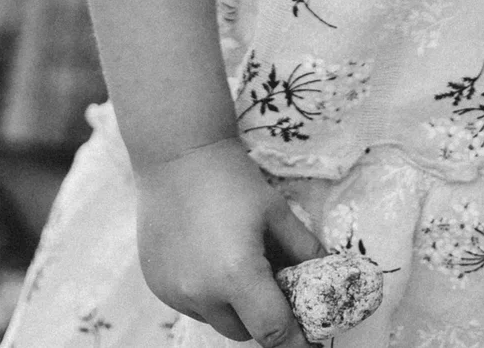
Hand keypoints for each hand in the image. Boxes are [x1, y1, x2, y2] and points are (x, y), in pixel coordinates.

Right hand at [135, 137, 321, 345]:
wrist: (176, 154)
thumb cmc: (232, 179)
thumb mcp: (276, 211)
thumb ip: (305, 251)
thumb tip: (327, 277)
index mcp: (238, 275)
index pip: (273, 333)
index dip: (295, 340)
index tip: (307, 339)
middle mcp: (202, 293)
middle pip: (244, 331)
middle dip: (261, 315)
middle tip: (268, 281)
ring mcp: (176, 293)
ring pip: (215, 320)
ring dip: (230, 305)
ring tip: (232, 261)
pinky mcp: (157, 286)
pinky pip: (191, 305)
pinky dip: (204, 293)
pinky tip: (205, 256)